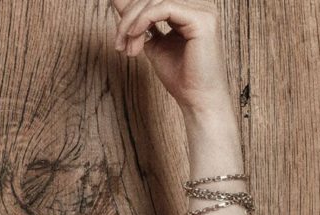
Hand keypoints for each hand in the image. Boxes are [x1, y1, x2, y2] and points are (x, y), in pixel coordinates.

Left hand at [109, 0, 235, 115]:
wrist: (196, 99)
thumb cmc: (179, 76)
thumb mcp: (152, 43)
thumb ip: (139, 24)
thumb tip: (118, 3)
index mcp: (189, 10)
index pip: (153, 0)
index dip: (130, 8)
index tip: (116, 30)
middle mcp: (199, 5)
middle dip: (127, 18)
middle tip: (118, 44)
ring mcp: (203, 10)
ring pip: (155, 1)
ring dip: (132, 23)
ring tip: (126, 48)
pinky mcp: (201, 19)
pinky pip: (163, 7)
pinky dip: (142, 21)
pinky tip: (134, 38)